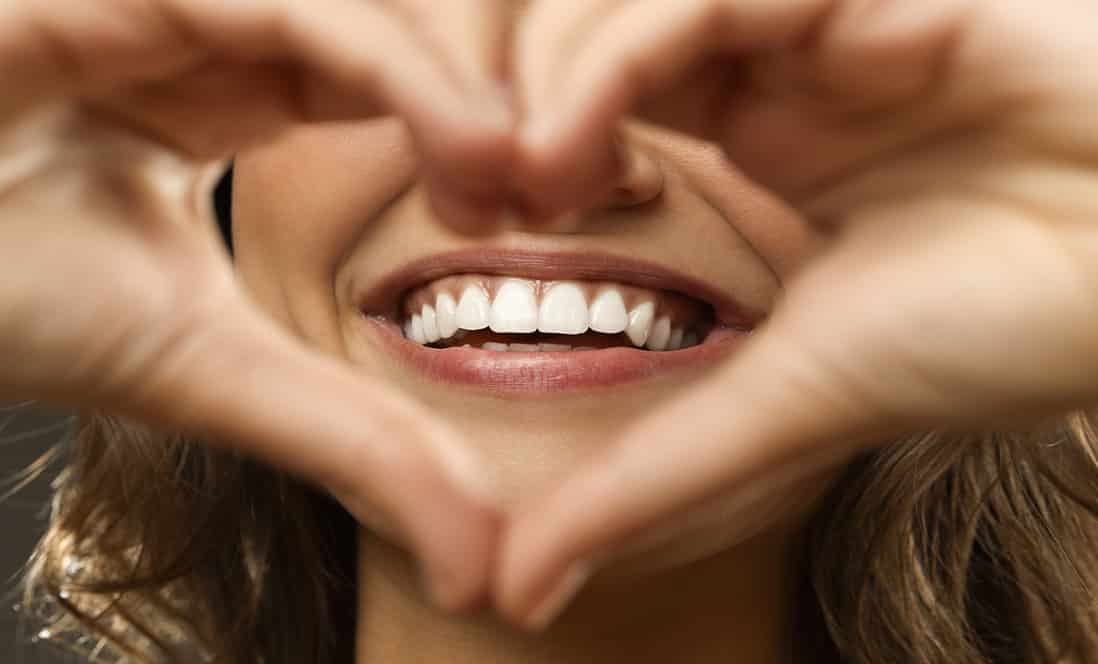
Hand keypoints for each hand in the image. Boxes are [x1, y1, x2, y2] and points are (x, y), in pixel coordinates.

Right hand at [0, 0, 514, 609]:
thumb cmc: (7, 307)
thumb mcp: (214, 370)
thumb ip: (350, 440)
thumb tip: (481, 565)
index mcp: (223, 92)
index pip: (389, 69)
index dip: (481, 126)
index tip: (546, 208)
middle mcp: (206, 28)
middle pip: (400, 18)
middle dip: (494, 93)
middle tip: (562, 187)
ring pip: (361, 1)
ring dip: (459, 79)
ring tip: (517, 177)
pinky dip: (393, 63)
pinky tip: (468, 143)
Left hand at [497, 0, 1097, 626]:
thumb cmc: (999, 330)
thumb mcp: (780, 404)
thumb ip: (647, 481)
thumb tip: (516, 593)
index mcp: (757, 135)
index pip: (587, 94)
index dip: (508, 142)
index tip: (465, 218)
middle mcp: (773, 66)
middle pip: (583, 35)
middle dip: (502, 100)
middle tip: (466, 194)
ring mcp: (813, 18)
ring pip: (626, 0)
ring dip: (549, 77)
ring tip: (524, 179)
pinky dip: (621, 50)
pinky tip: (580, 138)